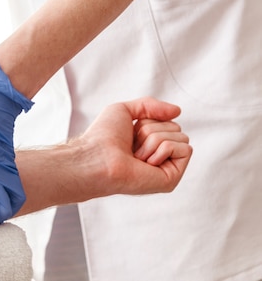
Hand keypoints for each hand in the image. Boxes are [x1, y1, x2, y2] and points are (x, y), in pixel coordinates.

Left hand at [74, 97, 191, 195]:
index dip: (149, 121)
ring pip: (181, 136)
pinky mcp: (172, 178)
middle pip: (176, 127)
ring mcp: (166, 167)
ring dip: (154, 139)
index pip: (168, 121)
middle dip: (152, 130)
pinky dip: (164, 149)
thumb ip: (150, 105)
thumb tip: (178, 111)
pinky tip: (147, 162)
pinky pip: (185, 149)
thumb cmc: (104, 136)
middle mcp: (158, 155)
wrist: (98, 156)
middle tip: (133, 145)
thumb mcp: (124, 110)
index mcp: (148, 142)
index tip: (130, 132)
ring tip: (136, 155)